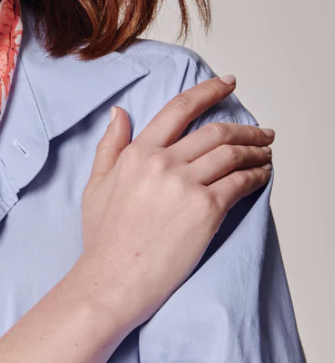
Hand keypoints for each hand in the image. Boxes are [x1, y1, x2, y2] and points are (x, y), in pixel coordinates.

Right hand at [77, 75, 273, 332]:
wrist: (113, 278)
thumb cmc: (104, 238)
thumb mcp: (95, 184)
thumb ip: (110, 146)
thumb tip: (119, 113)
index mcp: (137, 153)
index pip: (179, 109)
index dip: (208, 91)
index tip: (226, 84)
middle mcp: (163, 163)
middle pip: (215, 131)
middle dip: (245, 128)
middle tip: (260, 131)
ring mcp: (185, 185)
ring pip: (231, 154)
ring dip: (255, 150)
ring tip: (265, 152)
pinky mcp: (206, 210)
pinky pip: (240, 183)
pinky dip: (256, 175)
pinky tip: (261, 175)